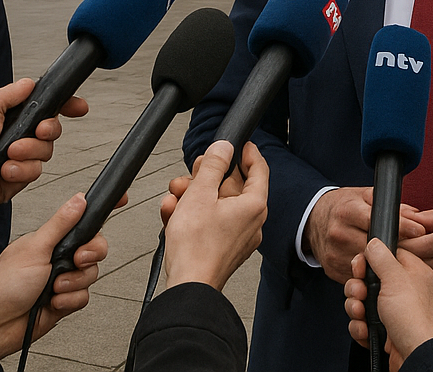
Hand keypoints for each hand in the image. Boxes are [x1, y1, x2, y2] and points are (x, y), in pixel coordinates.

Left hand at [0, 78, 88, 214]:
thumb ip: (11, 94)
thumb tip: (29, 82)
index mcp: (9, 115)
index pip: (45, 106)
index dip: (65, 105)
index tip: (78, 107)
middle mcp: (16, 135)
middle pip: (52, 129)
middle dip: (47, 130)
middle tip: (36, 131)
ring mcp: (18, 157)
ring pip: (46, 152)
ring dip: (29, 152)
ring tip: (8, 154)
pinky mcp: (17, 178)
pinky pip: (35, 172)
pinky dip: (21, 170)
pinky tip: (5, 170)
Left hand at [0, 192, 106, 358]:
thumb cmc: (4, 285)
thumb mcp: (35, 248)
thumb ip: (60, 224)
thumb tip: (78, 200)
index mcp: (51, 240)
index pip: (81, 221)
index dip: (100, 212)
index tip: (121, 201)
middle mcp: (59, 257)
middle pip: (95, 248)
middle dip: (89, 255)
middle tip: (77, 259)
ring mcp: (63, 278)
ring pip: (91, 274)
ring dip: (73, 283)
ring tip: (53, 287)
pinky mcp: (66, 300)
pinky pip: (84, 296)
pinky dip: (69, 300)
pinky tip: (53, 302)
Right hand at [159, 140, 268, 291]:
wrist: (188, 287)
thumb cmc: (195, 248)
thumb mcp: (200, 194)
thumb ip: (213, 166)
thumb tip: (223, 148)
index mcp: (254, 206)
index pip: (259, 169)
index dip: (248, 152)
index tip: (239, 144)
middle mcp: (251, 222)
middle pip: (232, 187)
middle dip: (207, 177)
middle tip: (192, 173)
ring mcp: (238, 237)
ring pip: (217, 204)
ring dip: (193, 196)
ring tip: (174, 197)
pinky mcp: (223, 248)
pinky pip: (210, 223)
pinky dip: (193, 216)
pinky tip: (173, 214)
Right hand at [305, 187, 424, 284]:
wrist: (313, 220)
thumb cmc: (344, 206)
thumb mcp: (364, 196)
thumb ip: (389, 205)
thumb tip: (415, 216)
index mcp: (347, 211)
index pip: (378, 221)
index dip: (401, 226)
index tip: (419, 231)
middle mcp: (339, 233)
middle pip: (373, 248)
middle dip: (395, 250)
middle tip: (416, 251)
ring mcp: (334, 254)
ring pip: (366, 267)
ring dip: (384, 268)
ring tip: (400, 266)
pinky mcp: (332, 270)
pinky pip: (357, 278)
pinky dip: (370, 277)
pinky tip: (382, 273)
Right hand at [344, 239, 432, 370]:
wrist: (417, 355)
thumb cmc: (414, 318)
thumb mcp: (396, 278)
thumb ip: (381, 257)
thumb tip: (374, 242)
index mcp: (412, 273)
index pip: (386, 256)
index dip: (369, 260)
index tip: (360, 267)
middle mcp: (403, 291)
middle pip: (368, 279)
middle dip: (356, 287)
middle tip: (360, 293)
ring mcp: (394, 312)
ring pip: (362, 302)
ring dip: (355, 307)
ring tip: (361, 313)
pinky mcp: (386, 330)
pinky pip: (363, 322)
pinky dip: (360, 326)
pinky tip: (366, 329)